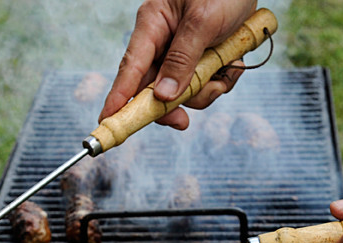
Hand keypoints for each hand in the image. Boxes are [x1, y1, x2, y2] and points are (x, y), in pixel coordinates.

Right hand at [100, 0, 256, 129]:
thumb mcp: (203, 20)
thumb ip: (182, 59)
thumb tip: (163, 95)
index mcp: (153, 24)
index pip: (130, 68)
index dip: (118, 97)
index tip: (107, 121)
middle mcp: (164, 41)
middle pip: (154, 88)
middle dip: (173, 104)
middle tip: (182, 122)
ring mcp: (183, 52)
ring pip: (182, 91)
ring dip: (206, 89)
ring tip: (228, 68)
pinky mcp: (202, 57)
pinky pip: (204, 84)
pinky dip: (221, 80)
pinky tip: (234, 63)